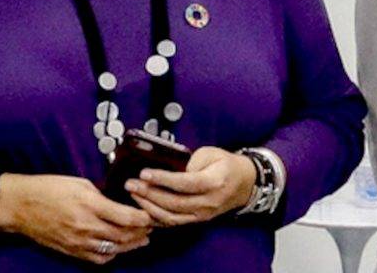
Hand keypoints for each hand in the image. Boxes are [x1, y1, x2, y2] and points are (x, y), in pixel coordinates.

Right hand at [0, 173, 152, 264]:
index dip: (143, 218)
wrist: (21, 206)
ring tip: (141, 239)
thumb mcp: (78, 182)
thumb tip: (116, 201)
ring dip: (131, 244)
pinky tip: (118, 247)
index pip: (126, 217)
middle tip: (151, 226)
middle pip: (124, 235)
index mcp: (89, 205)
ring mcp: (79, 242)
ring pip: (115, 248)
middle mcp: (86, 226)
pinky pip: (99, 258)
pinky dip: (112, 254)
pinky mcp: (73, 251)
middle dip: (141, 231)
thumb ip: (100, 194)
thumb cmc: (47, 189)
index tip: (150, 214)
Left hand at [125, 146, 256, 226]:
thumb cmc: (226, 165)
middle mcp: (208, 202)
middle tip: (132, 184)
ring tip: (134, 194)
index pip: (184, 183)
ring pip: (172, 216)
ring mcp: (202, 214)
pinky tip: (143, 208)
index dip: (162, 179)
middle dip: (149, 194)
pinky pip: (174, 222)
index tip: (144, 173)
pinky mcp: (197, 220)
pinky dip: (156, 217)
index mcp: (213, 182)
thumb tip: (167, 168)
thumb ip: (189, 160)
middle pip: (174, 202)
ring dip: (149, 207)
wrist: (244, 184)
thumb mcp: (210, 153)